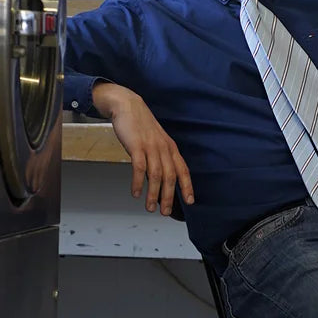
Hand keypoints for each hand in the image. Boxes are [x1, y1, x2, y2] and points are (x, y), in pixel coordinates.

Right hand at [91, 81, 194, 216]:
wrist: (128, 106)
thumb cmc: (141, 126)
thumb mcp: (156, 141)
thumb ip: (159, 158)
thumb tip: (158, 179)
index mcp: (170, 148)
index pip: (183, 170)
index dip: (187, 186)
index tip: (190, 201)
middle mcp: (164, 148)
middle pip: (170, 176)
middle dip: (168, 196)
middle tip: (165, 212)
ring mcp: (151, 147)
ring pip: (156, 175)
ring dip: (153, 194)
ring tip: (150, 207)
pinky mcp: (137, 146)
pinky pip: (139, 167)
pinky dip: (138, 182)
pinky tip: (136, 193)